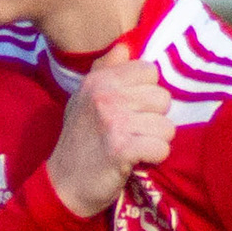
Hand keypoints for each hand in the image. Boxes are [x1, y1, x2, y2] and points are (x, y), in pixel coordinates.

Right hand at [43, 49, 174, 216]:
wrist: (65, 184)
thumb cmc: (80, 140)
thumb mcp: (84, 98)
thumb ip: (106, 70)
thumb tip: (126, 46)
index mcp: (99, 79)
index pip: (149, 71)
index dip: (146, 92)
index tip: (132, 108)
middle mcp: (106, 96)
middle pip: (163, 98)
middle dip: (154, 118)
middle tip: (134, 131)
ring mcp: (114, 122)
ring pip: (166, 126)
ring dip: (155, 141)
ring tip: (136, 146)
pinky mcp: (122, 149)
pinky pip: (161, 147)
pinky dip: (154, 158)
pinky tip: (138, 160)